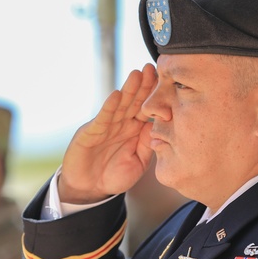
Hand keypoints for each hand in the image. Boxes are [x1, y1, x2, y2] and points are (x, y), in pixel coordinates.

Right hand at [59, 63, 156, 203]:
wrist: (89, 190)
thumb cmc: (114, 177)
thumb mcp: (139, 163)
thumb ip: (148, 146)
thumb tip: (160, 127)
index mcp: (135, 131)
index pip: (149, 109)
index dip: (157, 96)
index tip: (169, 82)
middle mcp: (122, 124)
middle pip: (135, 101)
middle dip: (144, 85)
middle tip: (154, 68)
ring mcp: (106, 126)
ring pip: (120, 105)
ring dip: (128, 89)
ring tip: (137, 74)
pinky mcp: (91, 132)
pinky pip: (102, 118)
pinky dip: (109, 107)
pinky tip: (116, 95)